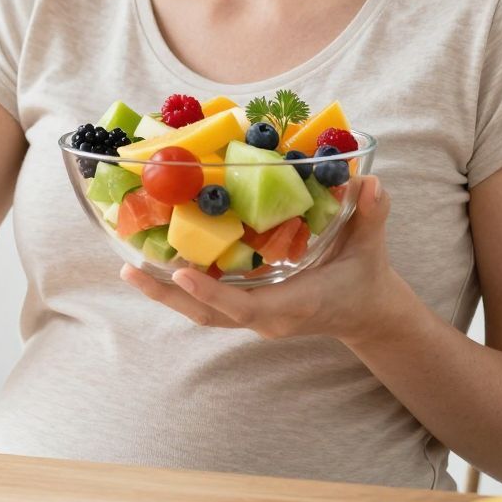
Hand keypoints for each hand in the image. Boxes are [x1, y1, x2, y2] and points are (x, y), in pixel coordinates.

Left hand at [120, 175, 412, 346]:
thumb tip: (372, 184)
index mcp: (294, 305)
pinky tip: (155, 264)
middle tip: (129, 270)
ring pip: (202, 311)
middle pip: (208, 314)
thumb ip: (373, 215)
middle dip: (168, 296)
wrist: (367, 313)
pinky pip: (209, 302)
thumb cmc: (367, 277)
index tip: (181, 276)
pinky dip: (182, 287)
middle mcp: (267, 317)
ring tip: (129, 269)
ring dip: (166, 293)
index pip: (246, 307)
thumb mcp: (372, 246)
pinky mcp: (249, 307)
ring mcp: (255, 315)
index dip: (213, 294)